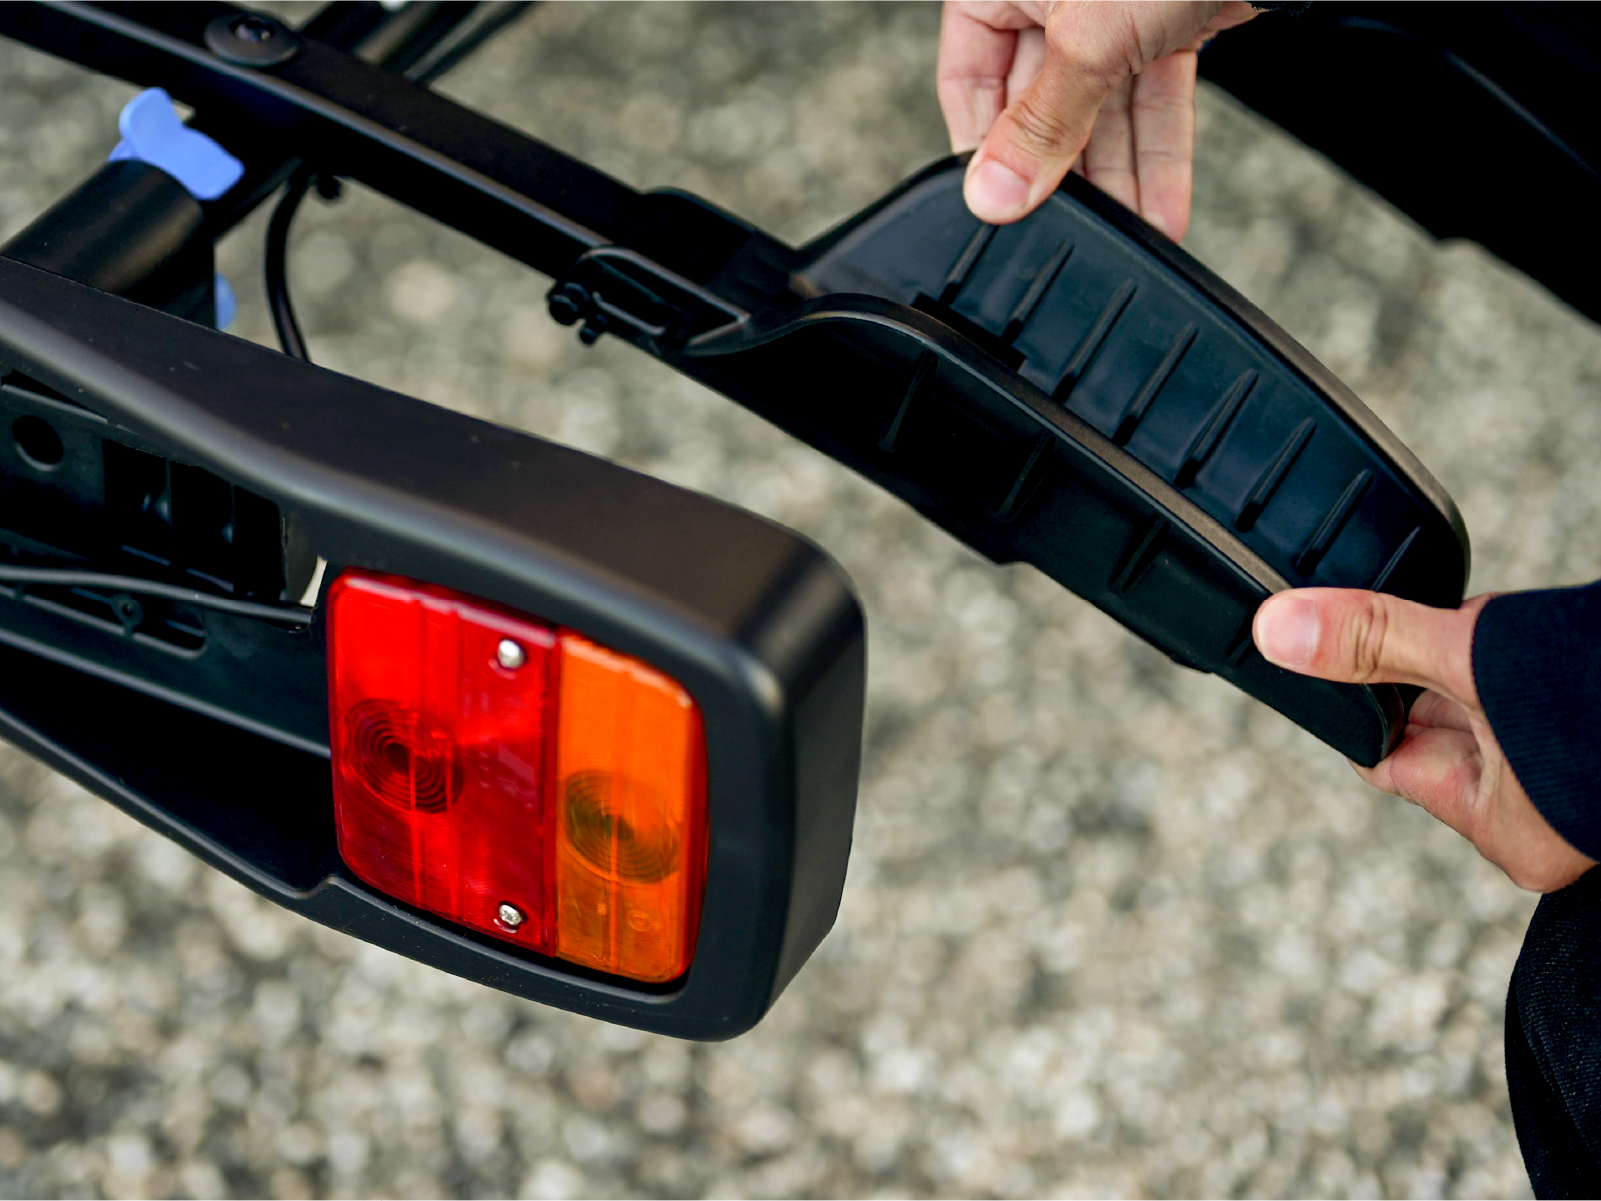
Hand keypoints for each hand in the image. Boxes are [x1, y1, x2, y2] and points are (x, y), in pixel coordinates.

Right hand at [938, 0, 1259, 234]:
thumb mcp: (1085, 42)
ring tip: (1125, 232)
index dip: (984, 148)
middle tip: (1070, 226)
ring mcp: (1106, 14)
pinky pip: (1149, 100)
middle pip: (1039, 105)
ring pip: (1099, 112)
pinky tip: (1160, 207)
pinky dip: (1157, 151)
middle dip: (1065, 173)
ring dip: (1117, 177)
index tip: (1002, 206)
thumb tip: (993, 193)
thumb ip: (1042, 125)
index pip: (968, 79)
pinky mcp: (1160, 27)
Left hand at [1253, 588, 1595, 892]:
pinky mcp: (1591, 738)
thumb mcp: (1477, 659)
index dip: (1359, 701)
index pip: (1390, 759)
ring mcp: (1575, 782)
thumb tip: (1279, 631)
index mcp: (1506, 830)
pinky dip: (1523, 650)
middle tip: (1440, 625)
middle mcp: (1543, 819)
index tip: (1331, 651)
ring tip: (1505, 628)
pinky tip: (1538, 623)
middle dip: (1432, 664)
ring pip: (1492, 700)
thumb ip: (1376, 642)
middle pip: (1441, 725)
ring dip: (1484, 651)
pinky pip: (1533, 689)